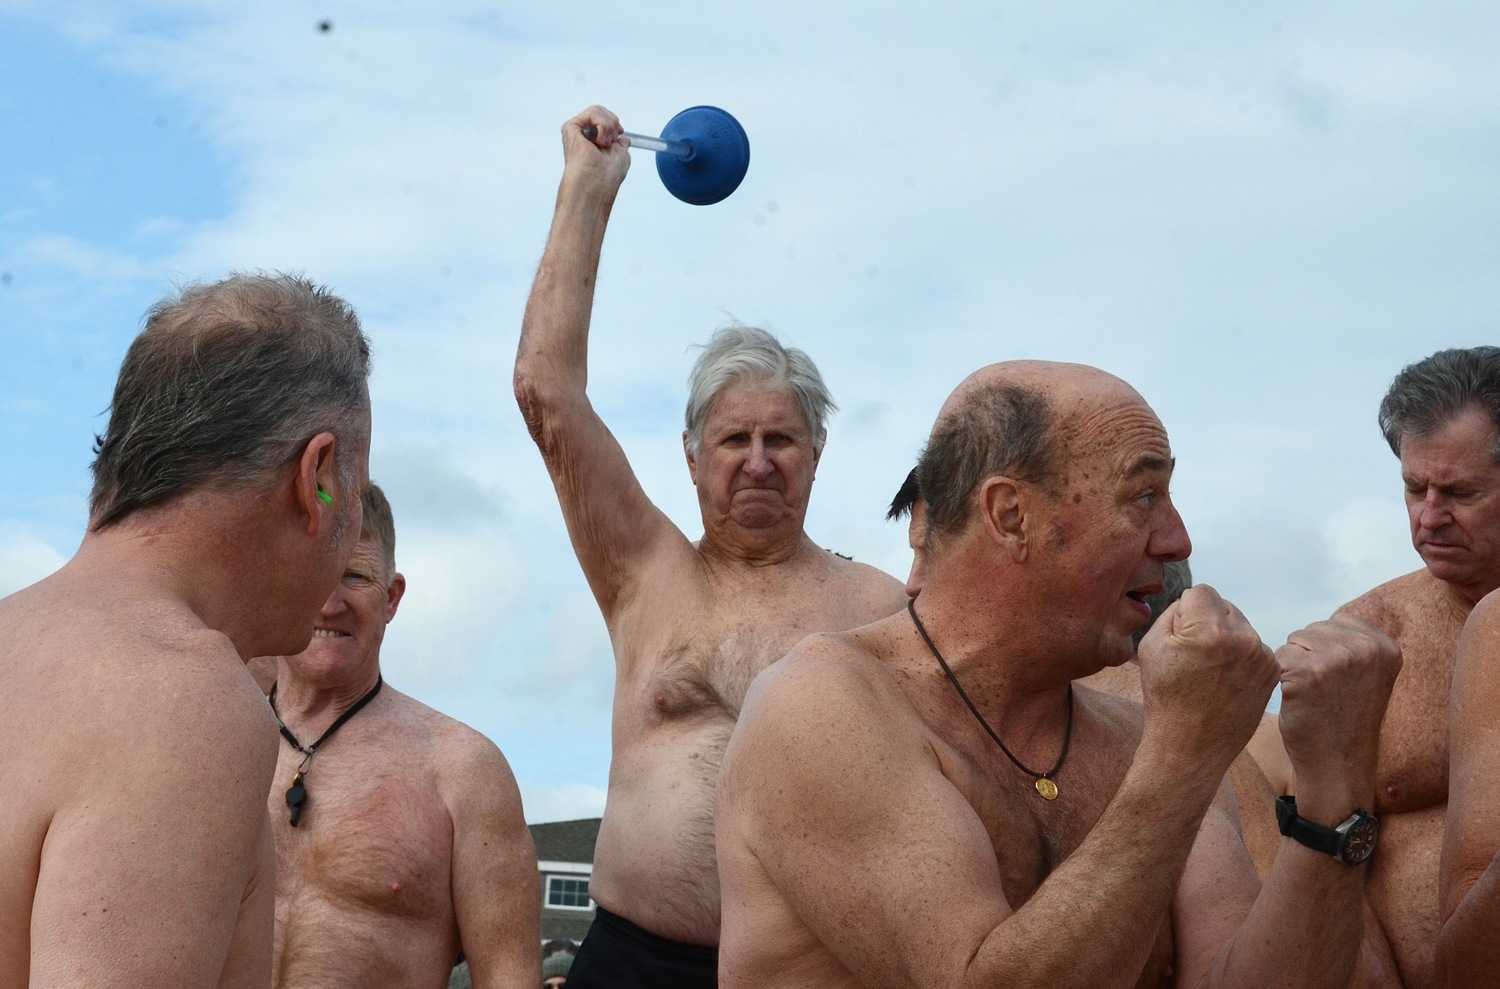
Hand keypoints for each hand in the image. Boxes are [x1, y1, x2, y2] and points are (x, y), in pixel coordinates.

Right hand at [560, 104, 630, 195]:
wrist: (595, 186)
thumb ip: (621, 143)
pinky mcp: (570, 128)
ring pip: (598, 110)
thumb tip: (622, 137)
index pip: (607, 121)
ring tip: (603, 144)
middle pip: (603, 112)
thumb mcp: (621, 155)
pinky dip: (603, 125)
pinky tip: (598, 142)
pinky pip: (593, 112)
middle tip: (609, 144)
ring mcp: (577, 132)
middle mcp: (585, 137)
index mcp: (595, 143)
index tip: (618, 137)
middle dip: (613, 125)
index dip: (616, 125)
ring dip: (608, 127)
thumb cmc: (606, 178)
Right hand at [1136, 584, 1279, 774]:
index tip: (1180, 637)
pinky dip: (1240, 656)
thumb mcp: (1151, 645)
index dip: (1184, 610)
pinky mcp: (1272, 671)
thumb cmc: (1165, 695)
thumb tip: (1194, 600)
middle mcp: (1244, 639)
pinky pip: (1253, 646)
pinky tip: (1225, 680)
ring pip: (1240, 625)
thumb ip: (1174, 612)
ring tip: (1209, 671)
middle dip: (1208, 621)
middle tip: (1194, 657)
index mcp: (1211, 630)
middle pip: (1224, 605)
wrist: (1190, 746)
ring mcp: (1263, 656)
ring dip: (1226, 638)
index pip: (1201, 591)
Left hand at [1276, 616, 1399, 811]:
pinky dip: (1281, 679)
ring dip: (1295, 667)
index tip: (1341, 682)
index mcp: (1386, 646)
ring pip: (1294, 642)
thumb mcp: (1367, 674)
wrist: (1338, 764)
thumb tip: (1333, 619)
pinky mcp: (1308, 672)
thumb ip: (1357, 643)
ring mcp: (1338, 659)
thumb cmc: (1344, 718)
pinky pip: (1279, 658)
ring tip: (1315, 696)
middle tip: (1326, 693)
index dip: (1328, 650)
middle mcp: (1366, 649)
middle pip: (1312, 630)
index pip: (1337, 621)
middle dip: (1310, 657)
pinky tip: (1300, 701)